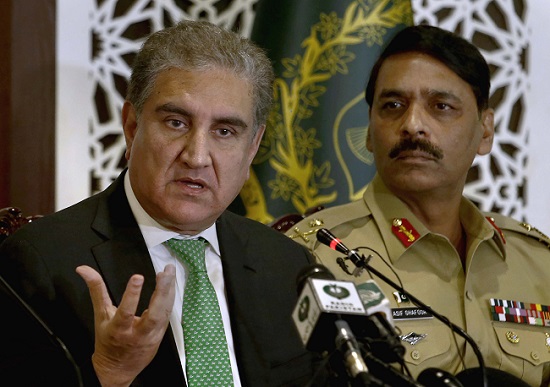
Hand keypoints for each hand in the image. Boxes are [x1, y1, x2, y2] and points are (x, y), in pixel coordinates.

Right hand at [76, 264, 175, 386]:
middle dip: (162, 291)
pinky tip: (170, 283)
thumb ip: (96, 290)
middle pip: (154, 314)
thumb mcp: (100, 315)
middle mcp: (138, 334)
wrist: (118, 369)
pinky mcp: (161, 333)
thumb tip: (83, 269)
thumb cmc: (108, 340)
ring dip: (169, 291)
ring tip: (169, 271)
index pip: (126, 313)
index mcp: (119, 330)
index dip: (131, 295)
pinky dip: (170, 296)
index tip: (137, 277)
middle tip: (165, 272)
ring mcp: (152, 334)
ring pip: (165, 313)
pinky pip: (168, 313)